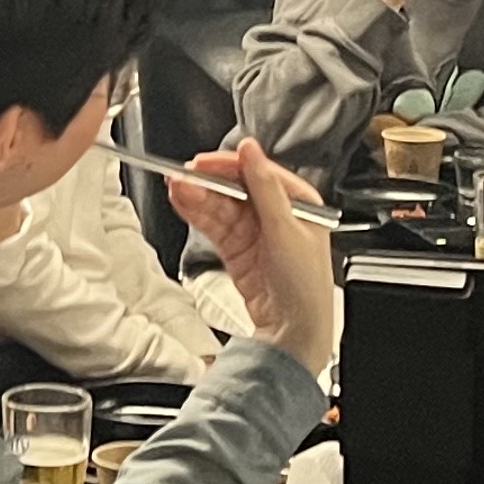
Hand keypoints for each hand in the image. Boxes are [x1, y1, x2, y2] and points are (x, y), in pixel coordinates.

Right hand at [175, 135, 335, 376]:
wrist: (294, 333)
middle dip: (208, 182)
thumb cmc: (306, 286)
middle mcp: (276, 214)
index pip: (258, 172)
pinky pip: (215, 225)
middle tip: (182, 177)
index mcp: (297, 201)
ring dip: (198, 197)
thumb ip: (264, 188)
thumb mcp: (286, 230)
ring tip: (176, 189)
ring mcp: (254, 232)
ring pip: (220, 206)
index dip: (228, 166)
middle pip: (234, 188)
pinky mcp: (237, 250)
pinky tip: (183, 203)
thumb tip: (252, 151)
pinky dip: (198, 214)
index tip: (203, 163)